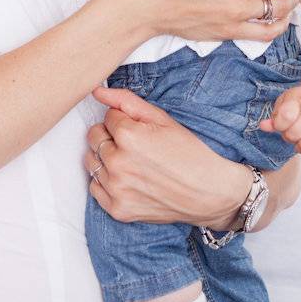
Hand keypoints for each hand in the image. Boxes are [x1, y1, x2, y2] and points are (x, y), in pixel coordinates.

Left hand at [86, 86, 247, 226]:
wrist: (208, 192)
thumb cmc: (189, 153)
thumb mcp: (162, 119)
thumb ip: (126, 101)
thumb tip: (97, 91)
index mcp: (128, 136)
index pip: (107, 117)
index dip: (125, 121)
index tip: (141, 131)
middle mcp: (117, 163)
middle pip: (94, 137)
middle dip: (110, 136)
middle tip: (136, 146)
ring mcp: (116, 189)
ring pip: (92, 161)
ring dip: (106, 158)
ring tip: (132, 162)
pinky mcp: (117, 209)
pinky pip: (94, 188)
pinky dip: (106, 182)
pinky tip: (128, 180)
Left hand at [259, 84, 300, 160]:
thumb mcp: (285, 102)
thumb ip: (274, 116)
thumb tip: (262, 126)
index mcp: (298, 100)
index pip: (285, 118)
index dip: (279, 125)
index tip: (281, 124)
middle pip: (294, 135)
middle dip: (288, 137)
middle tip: (291, 133)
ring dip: (299, 148)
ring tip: (300, 141)